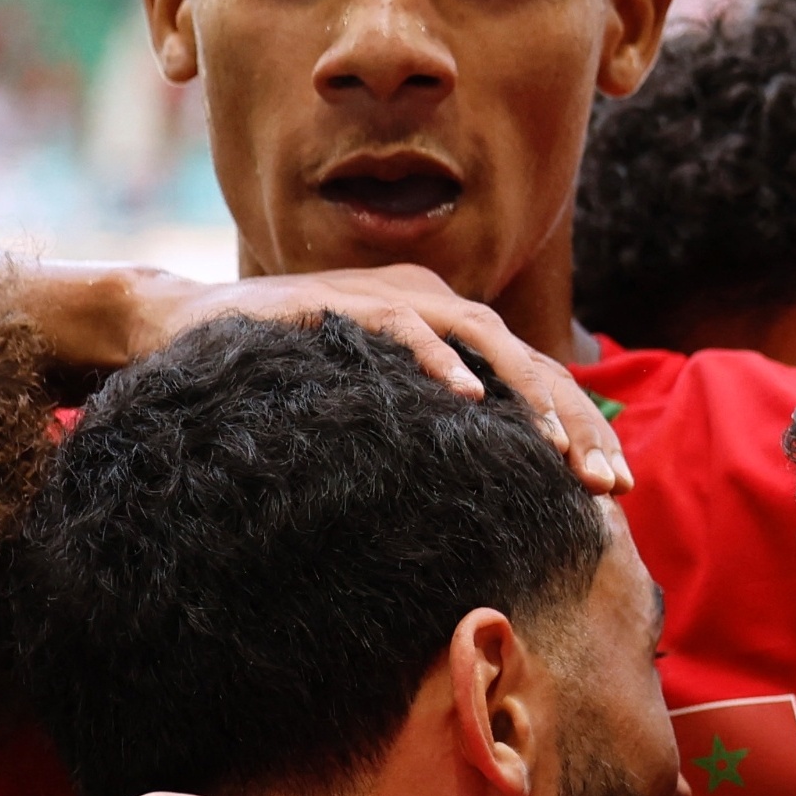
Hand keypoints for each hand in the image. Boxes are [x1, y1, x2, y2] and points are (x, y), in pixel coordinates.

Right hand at [134, 266, 633, 496]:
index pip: (536, 377)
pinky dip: (439, 359)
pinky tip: (471, 398)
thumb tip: (491, 500)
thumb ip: (429, 434)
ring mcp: (388, 295)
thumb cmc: (283, 381)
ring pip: (483, 337)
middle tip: (610, 486)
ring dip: (527, 395)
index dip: (583, 431)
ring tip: (557, 451)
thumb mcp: (374, 410)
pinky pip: (403, 324)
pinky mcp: (341, 301)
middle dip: (576, 424)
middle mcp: (431, 302)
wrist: (179, 333)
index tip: (617, 493)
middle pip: (528, 358)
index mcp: (450, 330)